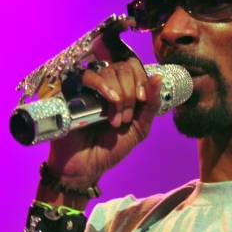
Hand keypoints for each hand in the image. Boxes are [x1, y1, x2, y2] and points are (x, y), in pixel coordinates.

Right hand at [41, 57, 162, 188]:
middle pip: (123, 68)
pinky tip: (109, 100)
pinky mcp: (73, 91)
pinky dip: (102, 86)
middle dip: (130, 93)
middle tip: (125, 118)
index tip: (141, 100)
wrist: (87, 165)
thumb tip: (158, 76)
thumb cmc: (112, 147)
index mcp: (123, 89)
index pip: (134, 66)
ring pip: (109, 72)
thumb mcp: (140, 127)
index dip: (141, 79)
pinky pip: (88, 76)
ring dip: (118, 96)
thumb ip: (151, 103)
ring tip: (114, 120)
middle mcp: (107, 85)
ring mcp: (90, 87)